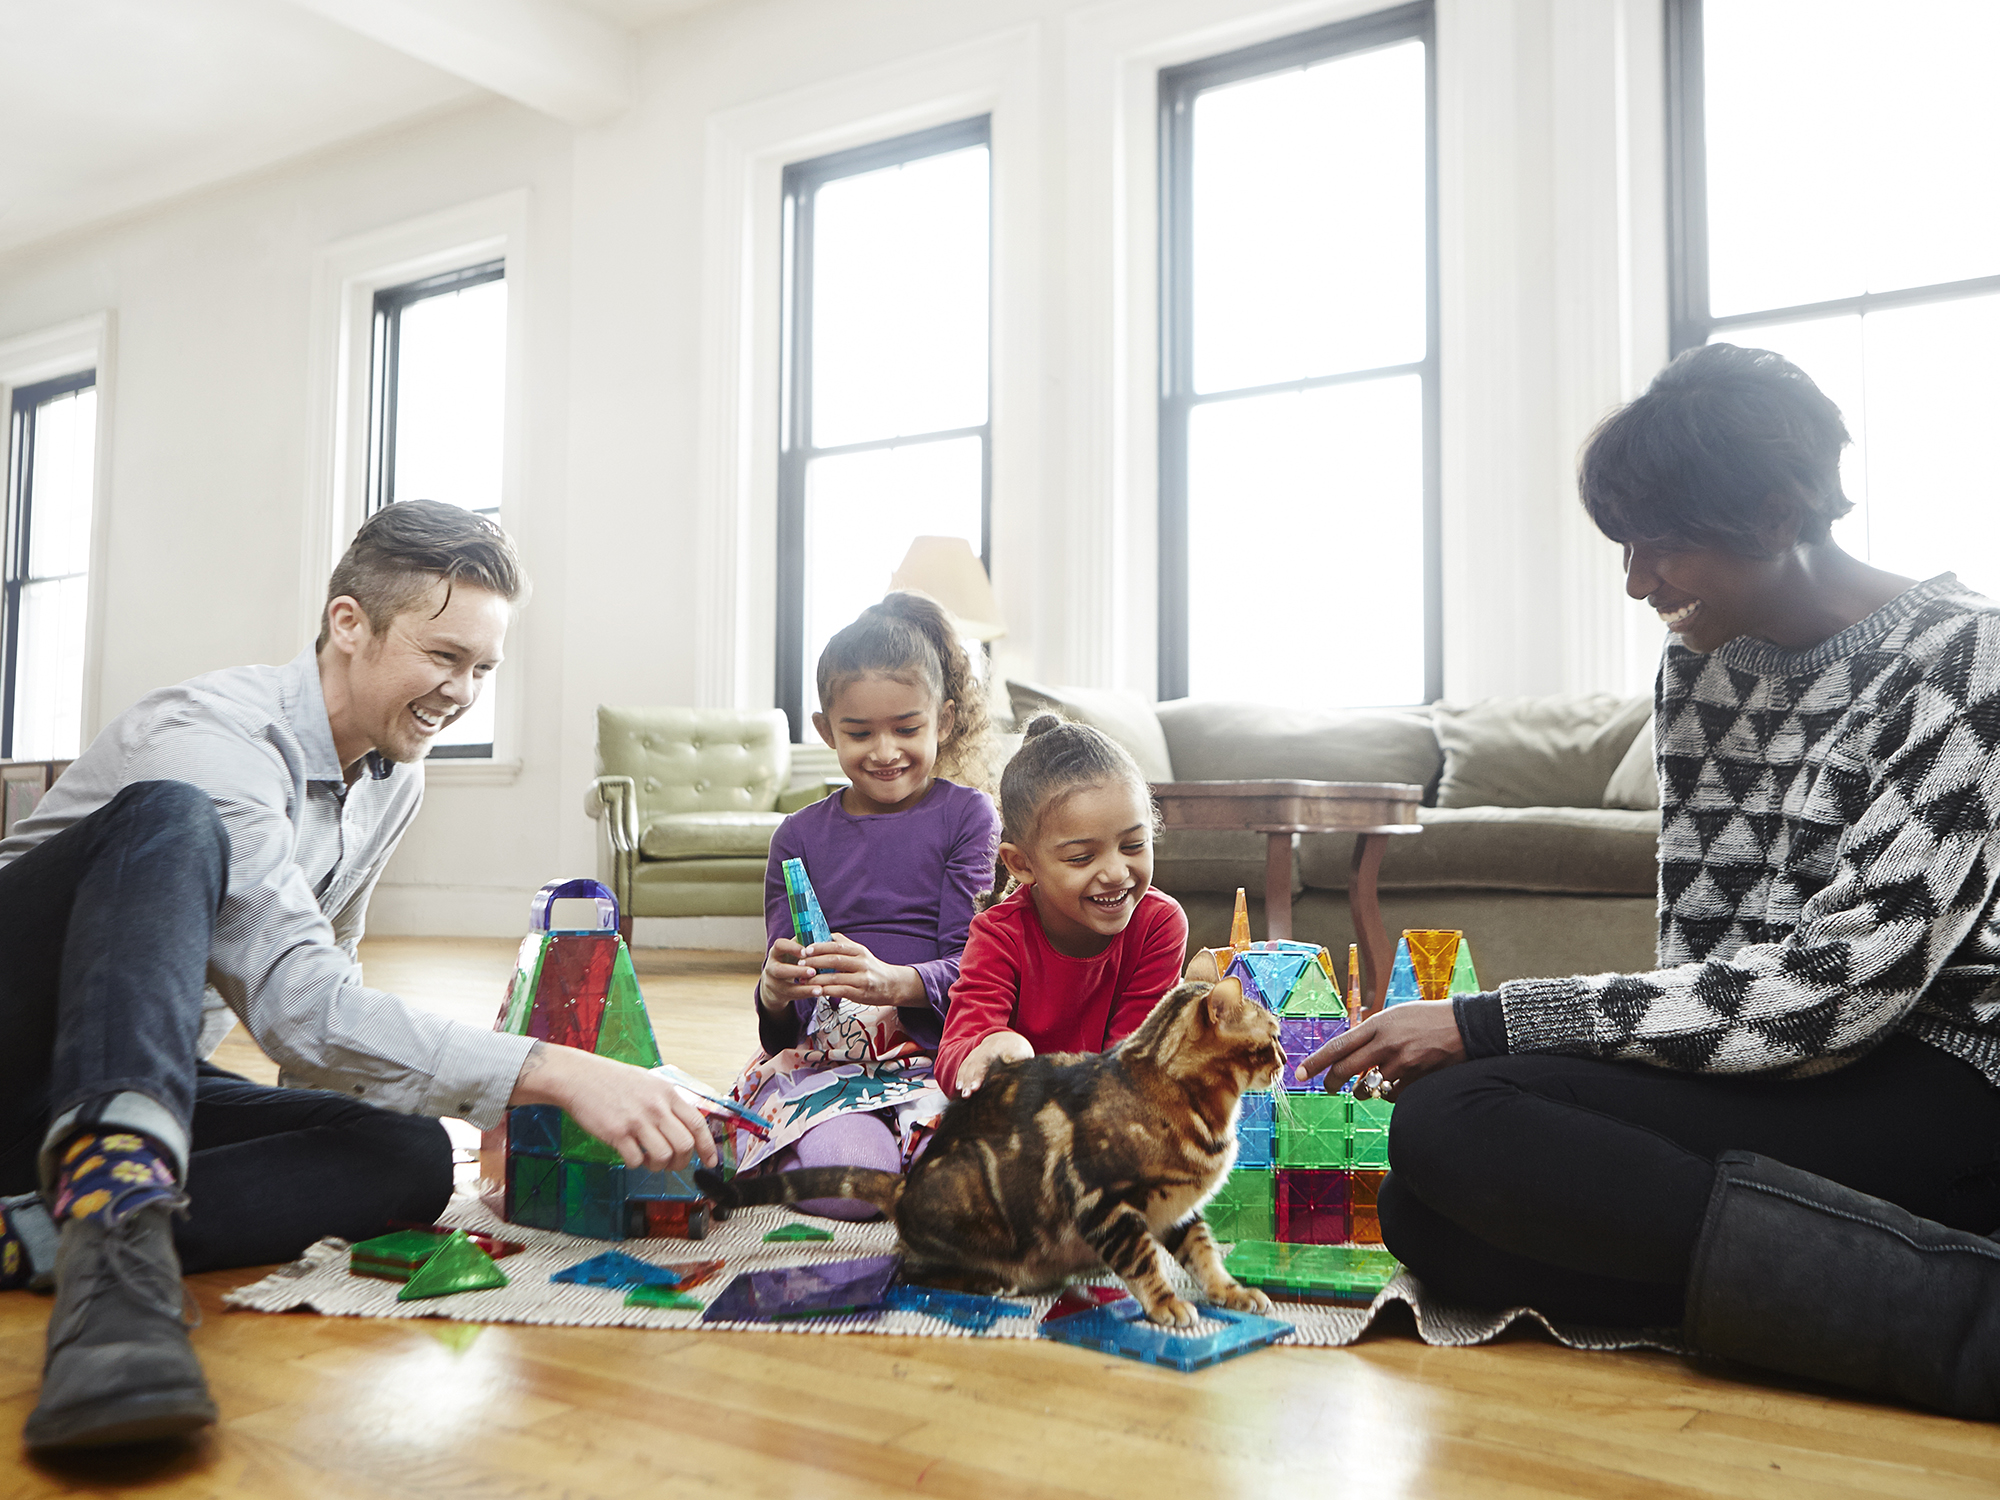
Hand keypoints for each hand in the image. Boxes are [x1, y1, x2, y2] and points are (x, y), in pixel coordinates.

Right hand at [511, 1044, 718, 1170]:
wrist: (580, 1077)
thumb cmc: (613, 1080)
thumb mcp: (649, 1082)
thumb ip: (668, 1102)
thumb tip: (686, 1126)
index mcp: (667, 1094)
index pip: (698, 1124)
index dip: (708, 1147)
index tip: (711, 1161)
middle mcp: (656, 1107)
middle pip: (684, 1145)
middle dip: (682, 1161)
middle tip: (673, 1164)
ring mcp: (637, 1120)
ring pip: (664, 1156)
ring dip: (659, 1166)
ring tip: (650, 1160)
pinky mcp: (617, 1133)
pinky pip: (636, 1160)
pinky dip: (636, 1164)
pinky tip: (630, 1155)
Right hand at [758, 937, 823, 1011]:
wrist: (775, 982)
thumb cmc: (790, 961)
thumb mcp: (793, 951)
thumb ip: (805, 944)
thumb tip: (825, 937)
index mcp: (776, 952)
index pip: (779, 945)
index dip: (791, 947)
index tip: (805, 951)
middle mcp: (771, 967)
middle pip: (779, 970)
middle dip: (796, 971)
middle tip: (813, 971)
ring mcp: (773, 983)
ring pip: (786, 987)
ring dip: (804, 988)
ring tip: (819, 988)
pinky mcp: (779, 995)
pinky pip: (793, 996)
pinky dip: (806, 994)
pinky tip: (818, 992)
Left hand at [796, 934, 922, 1005]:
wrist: (892, 985)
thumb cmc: (872, 968)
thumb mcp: (860, 952)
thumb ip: (843, 945)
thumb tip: (824, 935)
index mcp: (858, 950)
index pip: (836, 946)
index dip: (819, 947)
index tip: (804, 950)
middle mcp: (861, 962)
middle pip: (834, 960)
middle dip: (814, 962)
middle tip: (799, 965)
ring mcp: (862, 978)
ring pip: (835, 977)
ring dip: (817, 979)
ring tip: (803, 980)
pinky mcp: (862, 993)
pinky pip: (840, 991)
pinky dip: (826, 991)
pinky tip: (816, 991)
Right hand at [956, 1030, 1032, 1095]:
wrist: (1007, 1039)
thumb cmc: (1018, 1050)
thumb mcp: (1022, 1053)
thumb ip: (1017, 1061)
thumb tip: (1012, 1069)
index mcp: (998, 1048)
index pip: (985, 1061)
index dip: (979, 1074)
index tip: (976, 1087)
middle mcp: (984, 1049)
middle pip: (975, 1065)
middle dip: (971, 1079)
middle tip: (968, 1094)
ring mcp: (977, 1053)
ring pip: (968, 1066)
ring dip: (965, 1080)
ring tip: (964, 1094)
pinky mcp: (972, 1058)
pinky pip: (964, 1066)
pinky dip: (961, 1077)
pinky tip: (959, 1087)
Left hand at [1295, 1000, 1464, 1097]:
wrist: (1465, 1026)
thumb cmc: (1428, 1019)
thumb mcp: (1395, 1016)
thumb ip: (1372, 1033)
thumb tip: (1349, 1052)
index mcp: (1377, 1024)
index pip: (1338, 1046)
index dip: (1316, 1062)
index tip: (1300, 1074)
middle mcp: (1386, 1043)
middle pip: (1346, 1069)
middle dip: (1331, 1082)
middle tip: (1327, 1088)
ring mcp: (1402, 1063)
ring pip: (1368, 1088)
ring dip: (1362, 1091)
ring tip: (1366, 1085)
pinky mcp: (1416, 1079)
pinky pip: (1392, 1095)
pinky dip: (1389, 1094)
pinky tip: (1397, 1083)